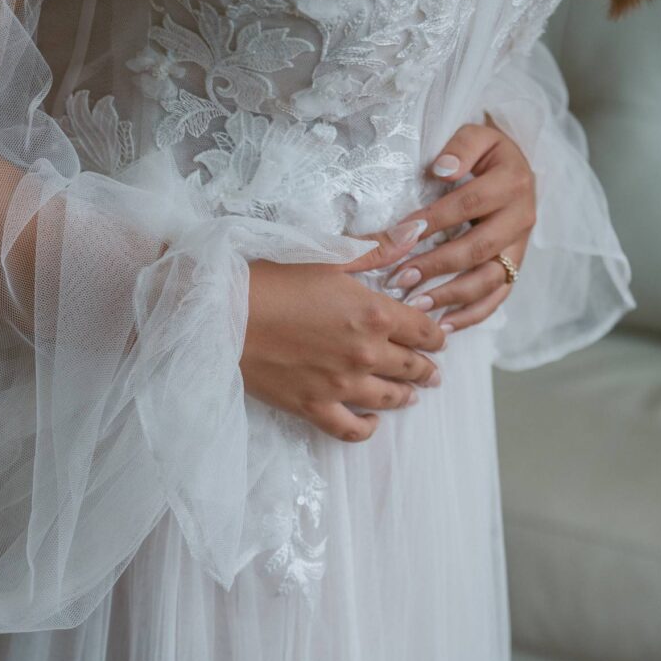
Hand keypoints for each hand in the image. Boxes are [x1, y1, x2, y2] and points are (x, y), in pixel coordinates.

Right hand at [241, 220, 446, 442]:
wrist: (223, 313)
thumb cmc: (272, 278)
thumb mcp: (326, 255)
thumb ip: (376, 248)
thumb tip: (415, 231)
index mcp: (375, 313)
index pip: (424, 330)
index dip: (435, 335)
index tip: (436, 338)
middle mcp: (366, 354)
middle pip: (412, 366)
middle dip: (426, 367)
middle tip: (431, 371)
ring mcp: (341, 385)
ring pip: (389, 398)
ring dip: (406, 396)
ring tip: (411, 395)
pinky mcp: (313, 406)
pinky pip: (351, 429)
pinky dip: (367, 428)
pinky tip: (373, 422)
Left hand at [387, 120, 534, 331]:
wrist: (512, 164)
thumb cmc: (483, 152)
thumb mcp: (476, 135)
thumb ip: (461, 146)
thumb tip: (442, 168)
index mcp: (512, 183)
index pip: (467, 205)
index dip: (433, 221)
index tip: (400, 236)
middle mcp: (522, 218)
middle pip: (477, 248)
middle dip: (436, 266)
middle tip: (399, 279)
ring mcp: (520, 248)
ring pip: (488, 280)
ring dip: (450, 296)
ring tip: (415, 306)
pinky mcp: (514, 268)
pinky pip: (497, 298)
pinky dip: (471, 316)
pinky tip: (442, 327)